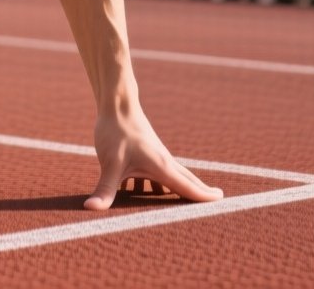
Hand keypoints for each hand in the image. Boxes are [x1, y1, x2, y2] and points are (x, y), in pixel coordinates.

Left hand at [84, 109, 222, 210]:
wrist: (116, 104)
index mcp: (161, 166)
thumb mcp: (110, 164)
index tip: (221, 201)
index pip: (187, 186)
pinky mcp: (143, 153)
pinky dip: (154, 185)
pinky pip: (154, 173)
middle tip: (219, 201)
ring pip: (170, 177)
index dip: (203, 196)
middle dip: (199, 192)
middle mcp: (162, 161)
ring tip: (182, 204)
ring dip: (178, 189)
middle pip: (185, 181)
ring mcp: (154, 156)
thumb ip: (105, 189)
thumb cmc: (116, 131)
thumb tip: (92, 209)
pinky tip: (139, 192)